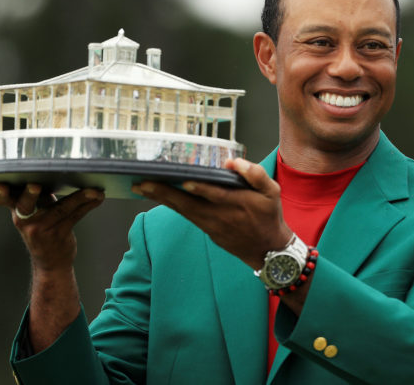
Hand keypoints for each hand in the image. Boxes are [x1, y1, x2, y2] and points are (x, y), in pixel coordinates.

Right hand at [0, 183, 104, 271]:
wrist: (51, 261)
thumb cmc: (43, 228)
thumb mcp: (35, 212)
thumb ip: (39, 196)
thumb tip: (60, 171)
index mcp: (17, 210)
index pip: (4, 200)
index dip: (1, 193)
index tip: (1, 185)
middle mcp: (25, 219)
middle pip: (25, 204)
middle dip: (30, 194)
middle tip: (36, 186)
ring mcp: (41, 228)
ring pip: (61, 208)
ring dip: (80, 197)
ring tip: (94, 191)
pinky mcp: (58, 234)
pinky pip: (75, 216)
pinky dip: (88, 205)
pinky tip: (98, 197)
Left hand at [132, 158, 291, 269]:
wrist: (268, 250)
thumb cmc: (269, 216)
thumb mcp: (272, 192)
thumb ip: (255, 175)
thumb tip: (233, 162)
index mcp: (237, 203)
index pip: (216, 195)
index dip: (200, 189)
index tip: (185, 181)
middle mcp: (220, 216)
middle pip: (188, 204)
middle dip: (164, 193)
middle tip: (142, 183)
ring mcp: (211, 225)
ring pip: (183, 211)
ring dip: (161, 199)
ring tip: (141, 186)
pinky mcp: (207, 230)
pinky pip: (186, 216)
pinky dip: (171, 205)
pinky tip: (157, 196)